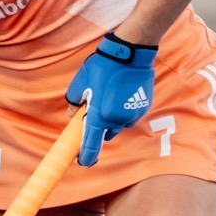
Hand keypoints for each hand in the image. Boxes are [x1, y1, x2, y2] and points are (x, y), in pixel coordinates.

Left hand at [65, 31, 156, 166]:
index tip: (83, 162)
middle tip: (96, 111)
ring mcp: (132, 114)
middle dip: (101, 128)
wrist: (130, 52)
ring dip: (113, 119)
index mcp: (100, 115)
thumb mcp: (81, 82)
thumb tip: (72, 114)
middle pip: (107, 134)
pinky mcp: (142, 107)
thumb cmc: (103, 66)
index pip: (91, 143)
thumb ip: (74, 101)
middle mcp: (117, 119)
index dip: (87, 155)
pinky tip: (122, 94)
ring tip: (110, 98)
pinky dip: (124, 111)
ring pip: (120, 125)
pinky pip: (130, 115)